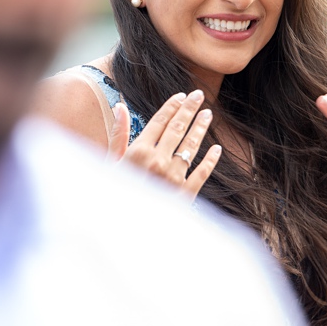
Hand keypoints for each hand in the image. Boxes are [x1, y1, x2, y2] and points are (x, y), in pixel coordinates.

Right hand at [107, 90, 221, 200]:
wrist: (123, 230)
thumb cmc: (112, 195)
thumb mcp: (110, 164)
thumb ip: (118, 134)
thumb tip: (120, 105)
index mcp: (138, 152)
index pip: (159, 121)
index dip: (172, 106)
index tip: (182, 96)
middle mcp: (158, 162)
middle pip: (178, 129)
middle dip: (189, 110)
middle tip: (199, 95)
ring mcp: (173, 178)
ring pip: (191, 147)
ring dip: (201, 128)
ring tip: (208, 114)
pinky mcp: (185, 195)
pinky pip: (201, 173)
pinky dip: (210, 160)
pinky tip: (216, 148)